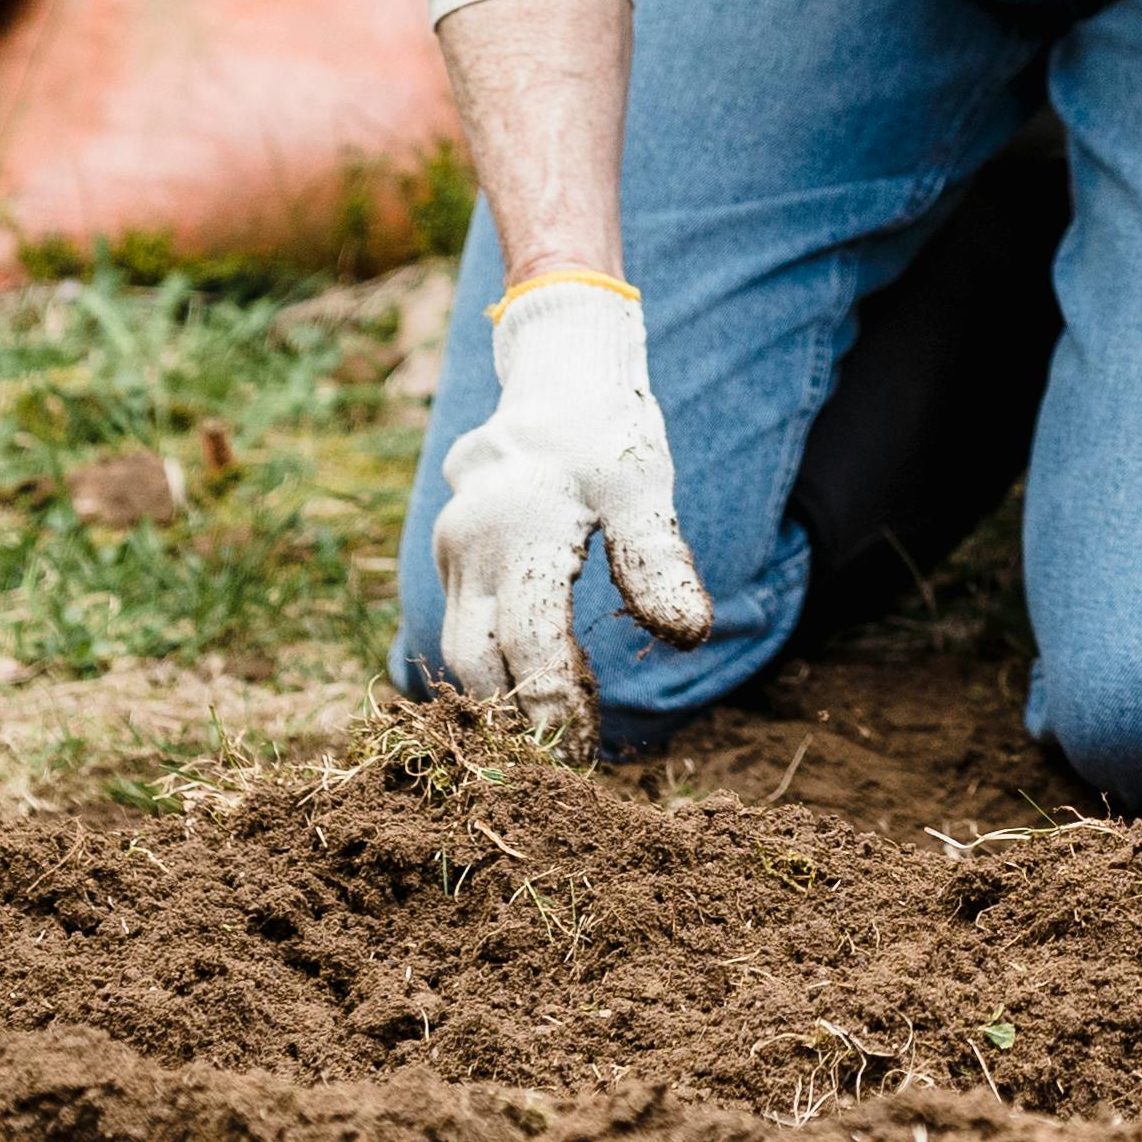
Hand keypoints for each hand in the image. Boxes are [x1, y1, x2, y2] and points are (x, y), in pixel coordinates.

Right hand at [427, 278, 714, 731]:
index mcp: (516, 532)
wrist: (556, 382)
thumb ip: (659, 562)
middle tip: (571, 759)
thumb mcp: (644, 489)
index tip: (583, 752)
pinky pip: (464, 630)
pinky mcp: (455, 562)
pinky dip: (499, 668)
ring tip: (569, 727)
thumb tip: (689, 636)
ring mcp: (453, 556)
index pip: (527, 643)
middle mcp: (469, 548)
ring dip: (505, 698)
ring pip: (461, 652)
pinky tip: (554, 685)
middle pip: (474, 663)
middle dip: (516, 718)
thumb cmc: (608, 436)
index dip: (552, 704)